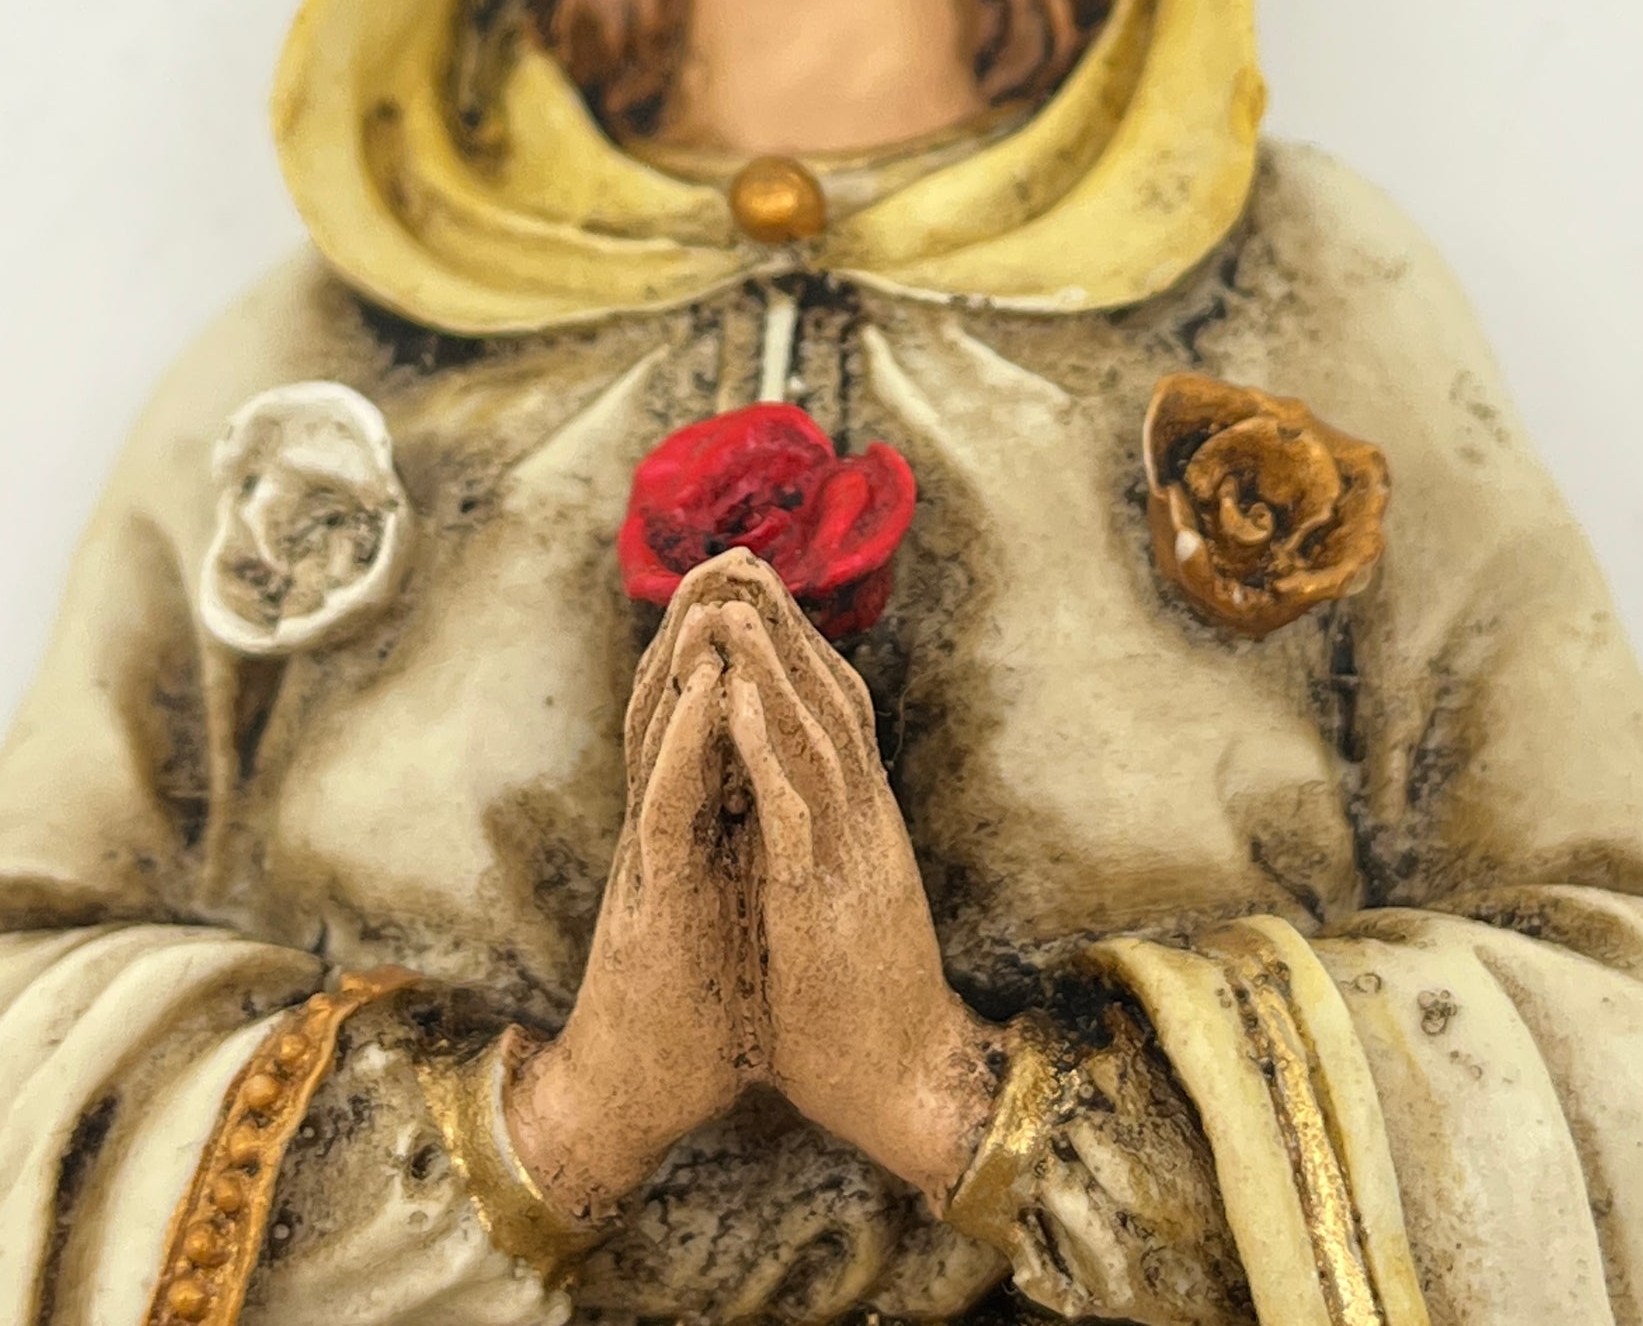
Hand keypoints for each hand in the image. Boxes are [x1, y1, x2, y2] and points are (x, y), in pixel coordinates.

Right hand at [504, 560, 769, 1217]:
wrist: (639, 1098)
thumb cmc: (695, 1010)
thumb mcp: (732, 904)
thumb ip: (741, 845)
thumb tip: (774, 797)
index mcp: (689, 825)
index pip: (698, 716)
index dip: (720, 647)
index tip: (755, 582)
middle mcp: (664, 826)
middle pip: (671, 706)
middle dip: (698, 625)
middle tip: (729, 552)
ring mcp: (653, 856)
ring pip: (660, 737)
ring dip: (685, 660)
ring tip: (715, 591)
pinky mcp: (656, 898)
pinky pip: (666, 806)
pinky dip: (685, 741)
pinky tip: (706, 690)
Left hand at [706, 557, 1000, 1206]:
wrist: (910, 1083)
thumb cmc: (863, 1007)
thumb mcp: (842, 905)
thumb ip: (822, 851)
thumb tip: (796, 811)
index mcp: (864, 825)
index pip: (839, 714)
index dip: (802, 649)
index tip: (765, 592)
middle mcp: (864, 821)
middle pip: (830, 701)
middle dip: (786, 627)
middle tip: (747, 559)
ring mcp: (849, 852)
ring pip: (812, 733)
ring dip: (770, 661)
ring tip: (732, 599)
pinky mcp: (824, 893)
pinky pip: (790, 799)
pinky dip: (762, 737)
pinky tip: (734, 691)